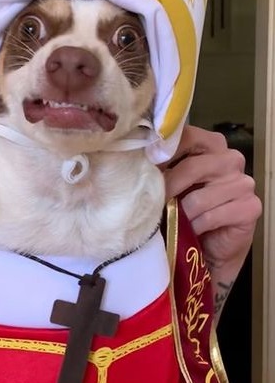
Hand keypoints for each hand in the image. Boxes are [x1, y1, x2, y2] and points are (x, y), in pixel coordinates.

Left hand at [163, 126, 260, 315]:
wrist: (210, 248)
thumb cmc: (187, 211)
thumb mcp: (172, 184)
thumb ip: (161, 167)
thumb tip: (133, 158)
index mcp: (211, 145)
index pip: (187, 135)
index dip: (163, 150)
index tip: (145, 164)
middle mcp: (231, 159)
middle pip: (191, 166)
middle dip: (169, 187)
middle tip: (155, 202)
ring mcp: (243, 183)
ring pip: (199, 197)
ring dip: (183, 214)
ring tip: (177, 221)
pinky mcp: (250, 207)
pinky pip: (212, 216)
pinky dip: (197, 227)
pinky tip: (194, 231)